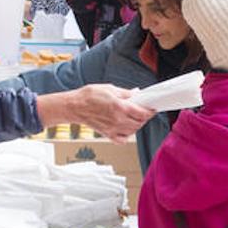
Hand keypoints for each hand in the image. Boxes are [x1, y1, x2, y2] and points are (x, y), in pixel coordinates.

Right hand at [36, 84, 155, 143]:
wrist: (74, 106)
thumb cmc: (89, 96)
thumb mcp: (110, 89)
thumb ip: (126, 93)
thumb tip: (137, 93)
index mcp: (120, 107)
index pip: (142, 113)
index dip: (150, 111)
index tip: (152, 108)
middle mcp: (118, 120)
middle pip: (139, 123)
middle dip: (145, 117)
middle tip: (144, 111)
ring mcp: (113, 129)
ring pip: (133, 131)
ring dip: (138, 125)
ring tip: (135, 118)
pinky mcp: (107, 134)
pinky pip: (123, 139)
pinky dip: (128, 135)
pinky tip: (126, 128)